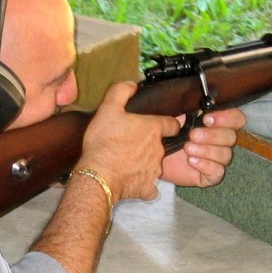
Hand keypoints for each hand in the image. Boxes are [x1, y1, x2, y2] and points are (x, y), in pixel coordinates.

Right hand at [79, 82, 181, 202]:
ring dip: (145, 163)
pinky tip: (130, 180)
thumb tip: (132, 84)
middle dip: (150, 144)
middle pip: (161, 145)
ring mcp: (154, 171)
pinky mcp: (147, 188)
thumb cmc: (104, 141)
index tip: (161, 125)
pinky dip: (142, 183)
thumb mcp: (108, 109)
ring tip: (126, 162)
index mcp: (153, 129)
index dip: (168, 123)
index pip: (172, 124)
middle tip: (132, 143)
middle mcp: (159, 150)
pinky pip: (149, 186)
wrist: (98, 175)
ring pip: (154, 165)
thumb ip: (121, 92)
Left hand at [159, 107, 245, 187]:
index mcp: (217, 124)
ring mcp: (217, 159)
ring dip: (206, 150)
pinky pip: (218, 172)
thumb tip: (186, 116)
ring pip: (226, 155)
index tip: (206, 119)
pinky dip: (206, 165)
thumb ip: (183, 117)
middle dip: (212, 135)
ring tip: (187, 148)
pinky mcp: (211, 175)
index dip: (227, 118)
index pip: (236, 119)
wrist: (155, 159)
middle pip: (231, 137)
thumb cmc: (168, 137)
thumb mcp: (174, 123)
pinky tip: (192, 161)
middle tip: (192, 135)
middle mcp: (221, 141)